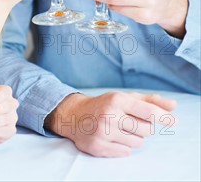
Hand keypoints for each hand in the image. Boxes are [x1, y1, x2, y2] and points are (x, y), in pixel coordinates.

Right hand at [46, 91, 176, 156]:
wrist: (74, 115)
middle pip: (146, 130)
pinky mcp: (98, 147)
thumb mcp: (125, 97)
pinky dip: (124, 147)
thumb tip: (173, 106)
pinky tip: (113, 137)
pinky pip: (125, 152)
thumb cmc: (105, 105)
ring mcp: (103, 132)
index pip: (148, 111)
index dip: (163, 117)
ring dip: (134, 138)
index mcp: (117, 99)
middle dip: (144, 128)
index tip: (174, 121)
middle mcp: (109, 115)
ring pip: (138, 143)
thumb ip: (150, 101)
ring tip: (120, 129)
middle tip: (131, 122)